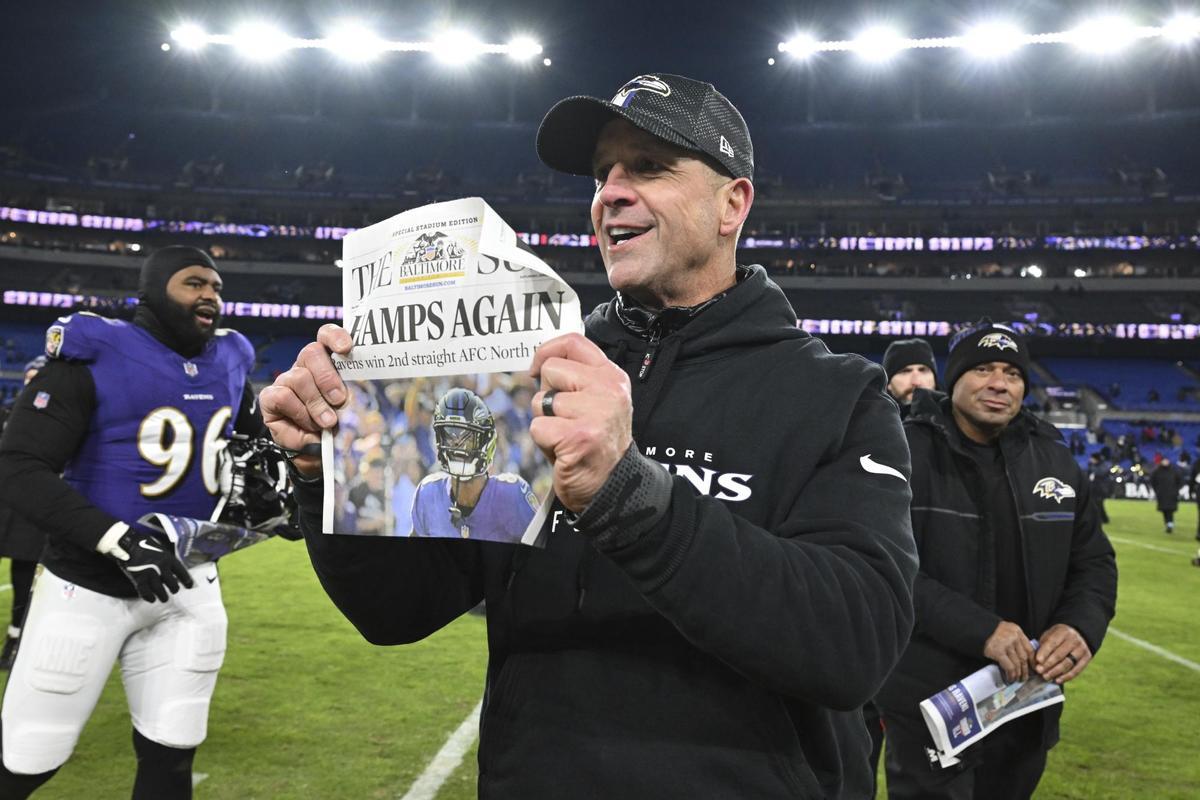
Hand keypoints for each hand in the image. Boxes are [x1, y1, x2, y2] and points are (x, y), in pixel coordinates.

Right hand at [101, 529, 193, 602]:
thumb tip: (172, 571)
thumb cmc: (144, 544)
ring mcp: (150, 574)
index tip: (189, 586)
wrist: (128, 542)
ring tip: (164, 599)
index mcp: (169, 558)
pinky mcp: (138, 579)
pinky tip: (152, 599)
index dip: (187, 580)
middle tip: (174, 591)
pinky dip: (149, 597)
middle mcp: (162, 567)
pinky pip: (145, 592)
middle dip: (174, 589)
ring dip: (163, 596)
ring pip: (160, 590)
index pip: (182, 572)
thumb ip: (167, 560)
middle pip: (172, 584)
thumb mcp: (161, 549)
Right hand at [259, 324, 351, 476]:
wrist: (315, 454)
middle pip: (311, 352)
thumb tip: (355, 399)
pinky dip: (299, 416)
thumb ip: (355, 400)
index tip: (346, 348)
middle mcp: (305, 367)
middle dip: (327, 377)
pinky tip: (309, 430)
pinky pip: (282, 397)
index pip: (326, 336)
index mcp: (328, 363)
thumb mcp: (351, 412)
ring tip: (327, 423)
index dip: (335, 336)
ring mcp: (286, 381)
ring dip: (315, 404)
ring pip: (298, 378)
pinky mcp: (270, 398)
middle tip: (340, 400)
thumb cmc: (337, 427)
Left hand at [528, 333, 632, 512]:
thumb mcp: (597, 402)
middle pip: (551, 370)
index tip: (536, 368)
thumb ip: (576, 379)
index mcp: (612, 377)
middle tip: (564, 419)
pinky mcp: (577, 435)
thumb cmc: (596, 444)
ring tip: (565, 436)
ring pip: (540, 401)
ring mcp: (595, 412)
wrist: (613, 486)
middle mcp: (608, 390)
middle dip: (546, 396)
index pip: (574, 342)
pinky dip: (543, 441)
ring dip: (545, 421)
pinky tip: (563, 449)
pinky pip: (537, 426)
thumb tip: (540, 363)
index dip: (546, 350)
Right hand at [983, 621, 1035, 681]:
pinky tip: (1010, 678)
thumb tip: (1022, 655)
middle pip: (1024, 657)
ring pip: (1017, 663)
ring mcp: (1007, 644)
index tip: (1033, 668)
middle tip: (1024, 677)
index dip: (1032, 661)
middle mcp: (1014, 637)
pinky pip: (1009, 666)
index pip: (1029, 648)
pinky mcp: (999, 651)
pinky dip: (1011, 674)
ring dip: (1018, 674)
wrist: (976, 630)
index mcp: (1017, 631)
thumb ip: (1015, 639)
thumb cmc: (989, 631)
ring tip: (1016, 679)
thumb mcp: (1005, 630)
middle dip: (1025, 670)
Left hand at [1035, 623, 1091, 683]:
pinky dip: (1067, 676)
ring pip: (1068, 663)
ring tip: (1045, 676)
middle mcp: (1074, 640)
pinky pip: (1077, 670)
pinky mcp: (1087, 659)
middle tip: (1039, 670)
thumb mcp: (1049, 635)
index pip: (1052, 643)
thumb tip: (1035, 661)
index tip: (1037, 660)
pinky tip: (1057, 680)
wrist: (1077, 635)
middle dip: (1048, 664)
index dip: (1045, 652)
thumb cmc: (1058, 637)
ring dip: (1055, 671)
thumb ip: (1042, 646)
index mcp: (1063, 632)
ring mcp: (1082, 649)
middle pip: (1060, 654)